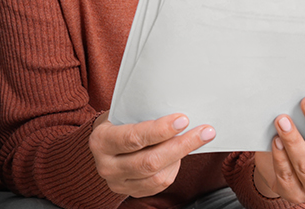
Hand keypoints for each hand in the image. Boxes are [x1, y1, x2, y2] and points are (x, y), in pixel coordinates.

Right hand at [89, 111, 215, 197]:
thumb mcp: (121, 113)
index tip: (183, 120)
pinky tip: (179, 155)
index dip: (160, 130)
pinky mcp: (131, 192)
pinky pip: (159, 185)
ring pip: (158, 176)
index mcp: (101, 141)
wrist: (102, 146)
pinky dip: (173, 169)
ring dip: (180, 157)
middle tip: (203, 132)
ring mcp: (118, 182)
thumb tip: (177, 112)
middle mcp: (107, 165)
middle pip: (150, 161)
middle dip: (181, 146)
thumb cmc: (117, 123)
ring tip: (194, 140)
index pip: (134, 137)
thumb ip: (142, 115)